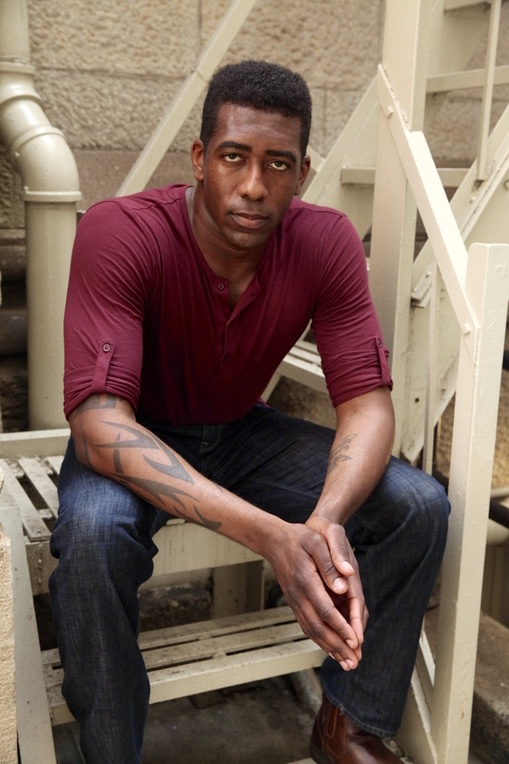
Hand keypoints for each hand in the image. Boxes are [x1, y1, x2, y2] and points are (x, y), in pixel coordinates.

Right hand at [262, 521, 366, 671]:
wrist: (274, 540)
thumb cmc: (299, 538)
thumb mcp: (316, 542)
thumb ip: (330, 563)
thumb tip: (343, 586)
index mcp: (306, 581)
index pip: (325, 610)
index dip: (341, 627)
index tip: (355, 641)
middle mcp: (298, 595)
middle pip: (319, 627)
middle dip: (337, 646)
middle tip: (353, 662)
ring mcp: (295, 601)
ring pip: (312, 630)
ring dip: (329, 648)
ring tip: (345, 662)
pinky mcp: (294, 602)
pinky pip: (306, 625)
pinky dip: (319, 640)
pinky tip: (329, 648)